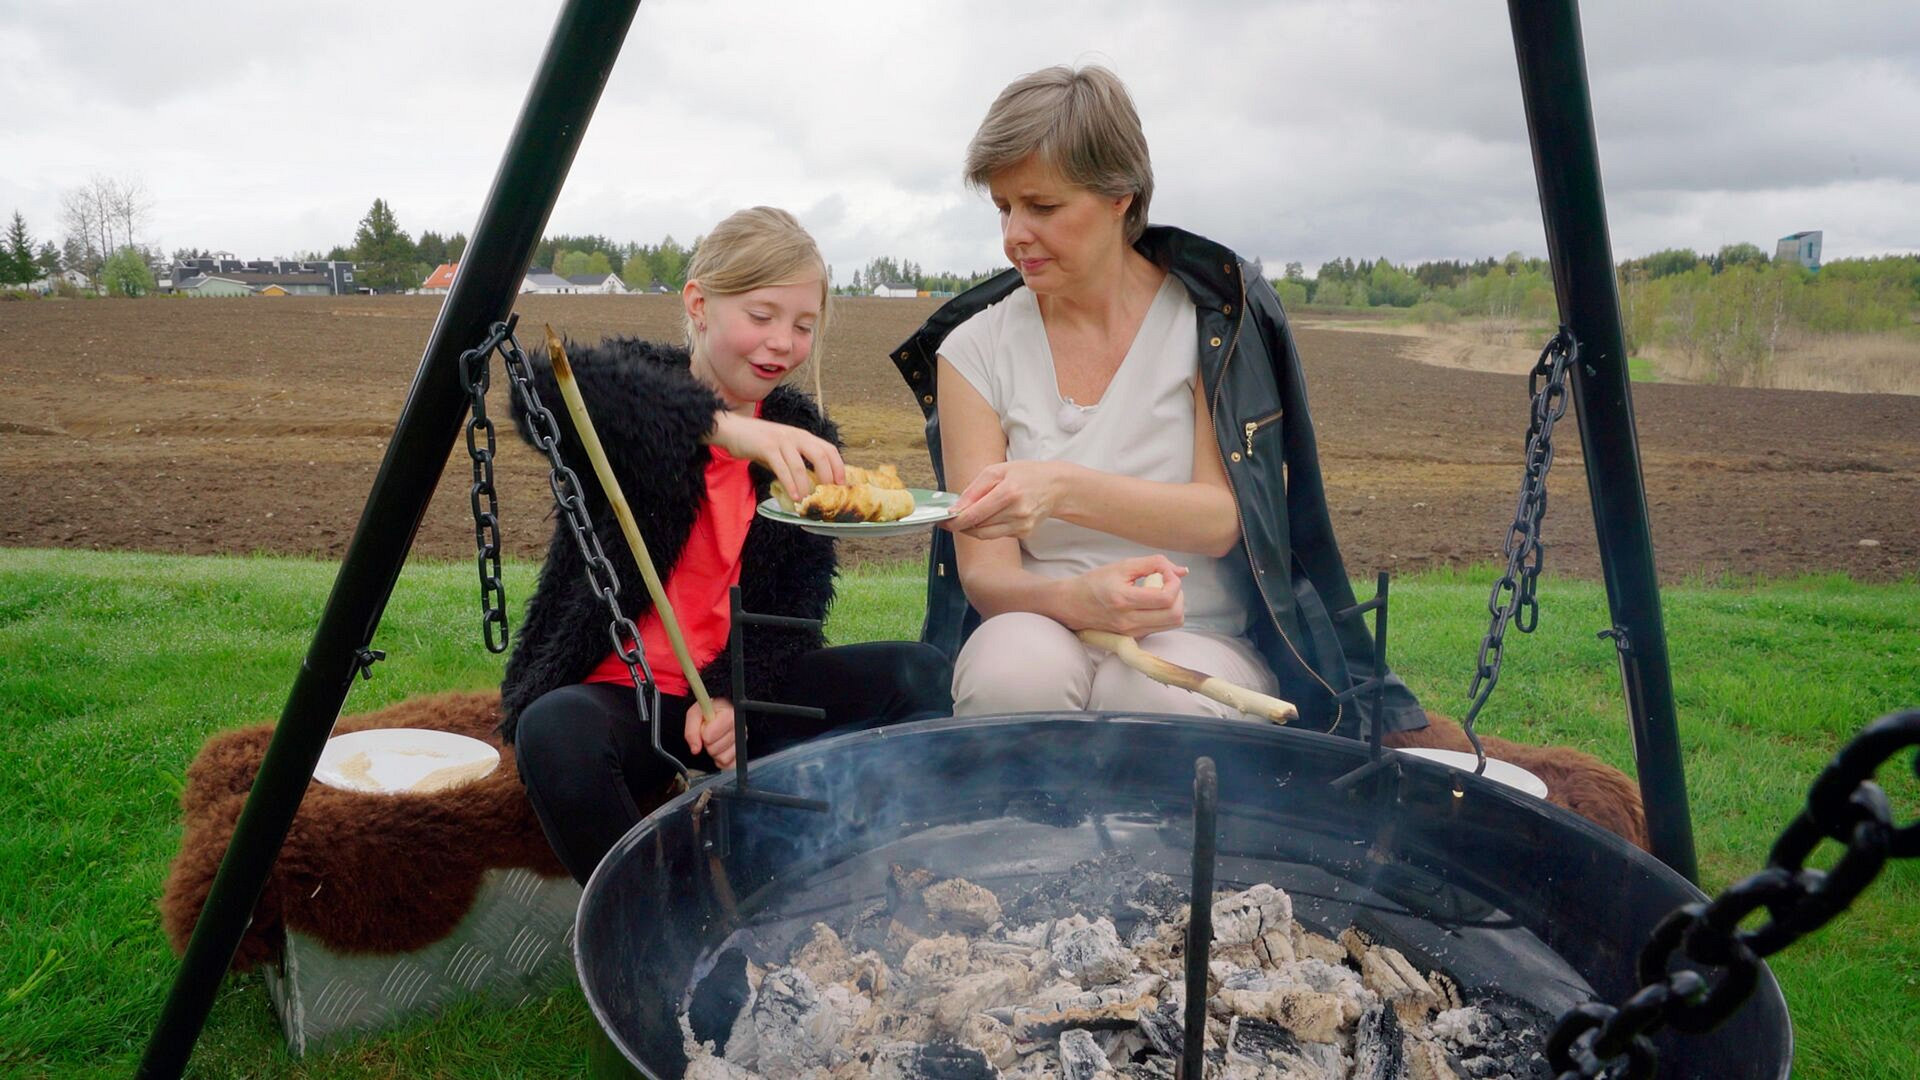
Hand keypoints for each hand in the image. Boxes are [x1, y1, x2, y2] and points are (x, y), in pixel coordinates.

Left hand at [682, 698, 737, 768]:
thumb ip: (691, 731)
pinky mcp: (741, 752)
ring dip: (714, 753)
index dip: (703, 734)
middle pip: (715, 749)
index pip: (709, 736)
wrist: (717, 713)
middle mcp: (739, 728)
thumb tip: (695, 749)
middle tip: (708, 735)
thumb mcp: (694, 715)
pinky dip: (720, 761)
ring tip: (714, 741)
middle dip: (707, 744)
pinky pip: (729, 765)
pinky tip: (718, 750)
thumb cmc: (708, 712)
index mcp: (729, 715)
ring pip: (723, 758)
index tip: (704, 727)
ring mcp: (741, 741)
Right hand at [709, 412, 844, 498]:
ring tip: (807, 502)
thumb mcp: (783, 449)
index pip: (829, 449)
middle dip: (827, 477)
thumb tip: (809, 487)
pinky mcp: (767, 447)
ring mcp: (782, 441)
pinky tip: (794, 496)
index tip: (842, 485)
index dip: (839, 466)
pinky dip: (790, 484)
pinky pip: (782, 468)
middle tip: (828, 495)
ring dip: (806, 486)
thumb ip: (796, 463)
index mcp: (803, 436)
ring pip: (800, 466)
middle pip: (821, 455)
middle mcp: (796, 436)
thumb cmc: (759, 443)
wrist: (733, 429)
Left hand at [946, 460, 1070, 538]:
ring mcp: (1022, 525)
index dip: (955, 521)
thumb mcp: (997, 471)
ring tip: (969, 516)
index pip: (974, 514)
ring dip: (972, 528)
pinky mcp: (1025, 533)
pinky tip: (992, 515)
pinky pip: (997, 534)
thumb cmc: (1025, 474)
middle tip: (951, 518)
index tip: (942, 521)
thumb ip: (973, 490)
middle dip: (961, 524)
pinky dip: (988, 528)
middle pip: (978, 527)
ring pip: (986, 534)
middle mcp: (1017, 512)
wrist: (1055, 486)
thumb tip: (955, 509)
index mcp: (1008, 492)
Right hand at [1062, 555, 1189, 635]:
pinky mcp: (1133, 638)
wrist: (1072, 605)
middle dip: (1179, 596)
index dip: (1174, 583)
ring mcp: (1131, 633)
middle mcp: (1128, 621)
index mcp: (1124, 600)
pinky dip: (1164, 614)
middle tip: (1167, 583)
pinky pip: (1161, 627)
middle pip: (1175, 615)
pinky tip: (1152, 604)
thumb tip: (1183, 571)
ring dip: (1174, 605)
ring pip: (1172, 624)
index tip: (1165, 572)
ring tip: (1160, 593)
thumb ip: (1154, 564)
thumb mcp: (1123, 566)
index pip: (1166, 598)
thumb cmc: (1095, 582)